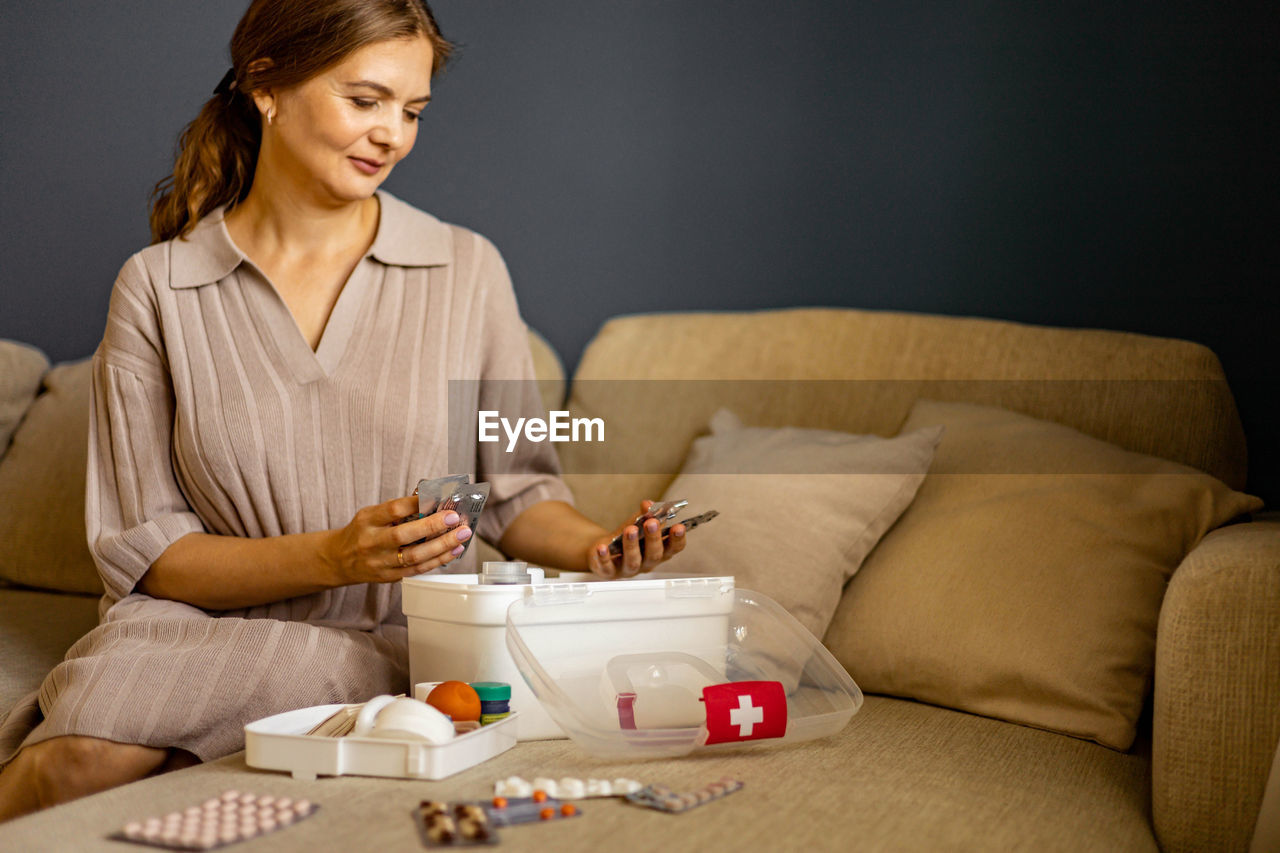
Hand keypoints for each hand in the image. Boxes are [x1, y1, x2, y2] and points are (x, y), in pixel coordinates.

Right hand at [322, 495, 470, 584]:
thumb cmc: (362, 532)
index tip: (436, 496)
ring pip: (414, 556)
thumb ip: (397, 509)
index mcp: (367, 521)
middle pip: (403, 536)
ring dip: (442, 546)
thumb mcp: (371, 514)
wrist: (339, 560)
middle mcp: (372, 543)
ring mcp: (381, 563)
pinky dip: (438, 560)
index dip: (415, 503)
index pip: (391, 510)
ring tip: (461, 535)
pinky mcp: (390, 577)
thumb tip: (431, 500)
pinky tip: (453, 551)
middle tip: (453, 518)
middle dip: (431, 527)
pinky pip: (417, 569)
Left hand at [585, 500, 686, 578]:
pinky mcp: (609, 572)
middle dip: (654, 538)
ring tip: (631, 530)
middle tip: (652, 523)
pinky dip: (605, 558)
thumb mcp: (638, 524)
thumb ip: (645, 514)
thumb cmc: (626, 538)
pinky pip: (608, 567)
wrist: (603, 550)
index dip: (677, 539)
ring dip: (632, 545)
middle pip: (654, 555)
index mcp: (658, 552)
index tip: (679, 527)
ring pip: (633, 561)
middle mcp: (646, 563)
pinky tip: (602, 548)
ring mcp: (628, 569)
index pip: (673, 548)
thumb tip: (649, 504)